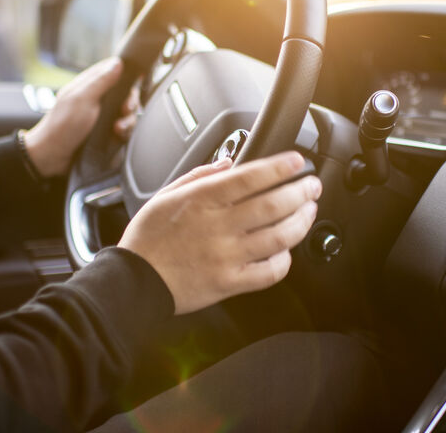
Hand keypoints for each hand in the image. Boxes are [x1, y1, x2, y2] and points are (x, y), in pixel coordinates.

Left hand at [24, 57, 123, 177]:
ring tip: (118, 129)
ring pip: (127, 112)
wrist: (53, 156)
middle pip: (126, 93)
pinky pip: (124, 128)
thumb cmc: (62, 126)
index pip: (114, 70)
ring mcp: (103, 115)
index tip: (130, 89)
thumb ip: (100, 81)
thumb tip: (118, 62)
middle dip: (130, 102)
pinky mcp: (107, 131)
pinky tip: (117, 135)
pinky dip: (124, 132)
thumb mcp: (81, 99)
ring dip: (128, 120)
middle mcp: (98, 98)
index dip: (127, 77)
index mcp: (90, 84)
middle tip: (125, 110)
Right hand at [118, 152, 321, 314]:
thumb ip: (199, 175)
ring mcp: (226, 256)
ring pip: (278, 237)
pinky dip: (285, 260)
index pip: (250, 178)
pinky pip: (268, 273)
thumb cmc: (148, 238)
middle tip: (312, 185)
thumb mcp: (166, 195)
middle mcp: (217, 227)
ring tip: (309, 211)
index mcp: (202, 201)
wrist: (134, 281)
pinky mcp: (229, 283)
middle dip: (300, 192)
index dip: (279, 167)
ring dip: (301, 221)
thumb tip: (228, 162)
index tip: (296, 161)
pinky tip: (288, 250)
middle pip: (272, 205)